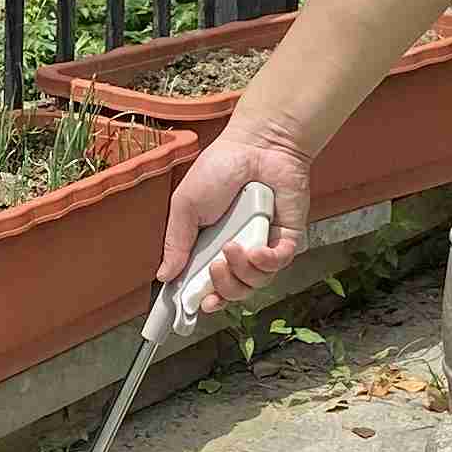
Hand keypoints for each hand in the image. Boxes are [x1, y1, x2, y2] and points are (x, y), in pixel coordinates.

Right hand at [162, 121, 314, 320]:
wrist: (258, 144)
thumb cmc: (220, 168)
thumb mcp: (186, 206)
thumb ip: (177, 243)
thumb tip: (164, 276)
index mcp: (211, 246)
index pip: (209, 284)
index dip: (204, 299)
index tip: (195, 307)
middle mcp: (239, 250)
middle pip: (234, 291)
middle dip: (224, 288)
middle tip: (216, 267)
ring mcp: (264, 245)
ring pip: (256, 282)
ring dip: (243, 271)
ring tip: (233, 247)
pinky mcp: (288, 238)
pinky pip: (279, 264)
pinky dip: (267, 262)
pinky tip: (257, 250)